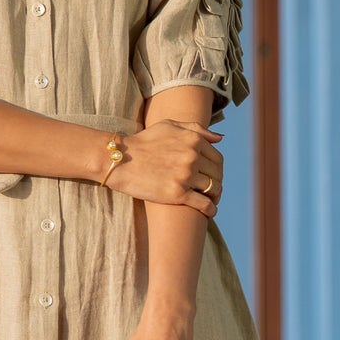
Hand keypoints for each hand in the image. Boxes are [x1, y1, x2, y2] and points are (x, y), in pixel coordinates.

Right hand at [106, 119, 221, 214]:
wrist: (119, 160)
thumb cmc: (143, 142)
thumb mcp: (169, 125)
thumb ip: (196, 129)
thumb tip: (220, 139)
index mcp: (193, 140)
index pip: (218, 159)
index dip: (218, 170)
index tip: (212, 177)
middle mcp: (192, 157)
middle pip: (217, 175)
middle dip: (217, 184)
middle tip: (212, 191)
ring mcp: (185, 175)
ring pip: (213, 189)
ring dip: (214, 197)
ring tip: (210, 201)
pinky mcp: (176, 194)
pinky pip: (204, 204)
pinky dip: (210, 210)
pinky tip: (210, 213)